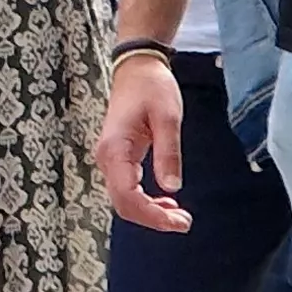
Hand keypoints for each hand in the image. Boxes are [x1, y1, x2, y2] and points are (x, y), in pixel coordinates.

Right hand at [94, 57, 192, 232]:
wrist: (136, 68)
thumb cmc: (152, 88)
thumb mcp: (168, 117)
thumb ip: (169, 153)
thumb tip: (172, 188)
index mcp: (116, 149)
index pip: (128, 196)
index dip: (152, 215)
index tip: (180, 222)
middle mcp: (106, 158)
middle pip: (123, 204)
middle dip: (152, 219)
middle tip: (184, 222)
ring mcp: (109, 159)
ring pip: (123, 199)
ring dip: (149, 212)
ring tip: (179, 214)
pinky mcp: (117, 158)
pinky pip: (126, 189)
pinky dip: (145, 200)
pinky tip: (166, 201)